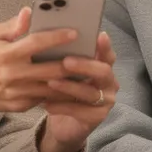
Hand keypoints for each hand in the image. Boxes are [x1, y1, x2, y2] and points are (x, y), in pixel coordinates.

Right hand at [0, 7, 77, 126]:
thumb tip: (29, 11)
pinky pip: (45, 99)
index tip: (74, 32)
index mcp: (7, 54)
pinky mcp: (21, 106)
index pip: (36, 43)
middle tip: (90, 55)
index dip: (57, 37)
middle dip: (72, 63)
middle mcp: (13, 74)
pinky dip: (60, 92)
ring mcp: (18, 92)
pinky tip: (72, 85)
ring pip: (52, 88)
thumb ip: (12, 25)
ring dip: (71, 81)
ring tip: (87, 71)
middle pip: (51, 69)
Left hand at [37, 32, 119, 151]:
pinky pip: (81, 111)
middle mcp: (108, 82)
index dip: (105, 46)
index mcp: (102, 65)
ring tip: (50, 82)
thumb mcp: (61, 71)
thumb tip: (43, 28)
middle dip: (85, 65)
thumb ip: (58, 52)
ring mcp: (106, 101)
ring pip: (90, 93)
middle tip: (65, 61)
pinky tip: (46, 103)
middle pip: (103, 71)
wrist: (63, 123)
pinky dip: (62, 106)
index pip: (108, 53)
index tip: (99, 36)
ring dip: (69, 87)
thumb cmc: (62, 89)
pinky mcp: (97, 117)